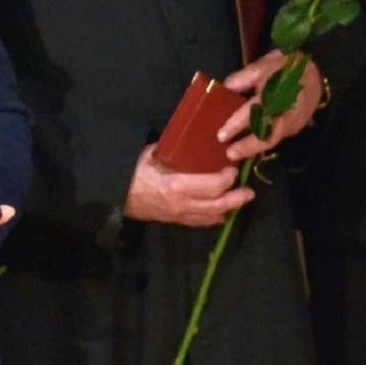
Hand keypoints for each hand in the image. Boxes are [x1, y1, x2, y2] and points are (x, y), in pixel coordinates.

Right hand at [123, 145, 253, 226]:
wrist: (116, 195)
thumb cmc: (132, 172)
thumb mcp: (151, 155)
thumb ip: (174, 152)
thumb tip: (191, 141)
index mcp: (177, 185)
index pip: (214, 186)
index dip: (228, 178)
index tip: (232, 169)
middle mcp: (182, 204)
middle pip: (220, 205)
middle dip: (237, 198)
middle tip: (249, 192)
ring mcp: (179, 215)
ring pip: (213, 217)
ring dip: (228, 209)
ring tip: (238, 201)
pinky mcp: (175, 221)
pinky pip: (200, 223)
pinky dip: (214, 218)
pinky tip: (219, 212)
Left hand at [218, 52, 323, 159]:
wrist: (314, 71)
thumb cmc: (286, 67)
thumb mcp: (265, 64)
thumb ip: (246, 76)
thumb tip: (228, 86)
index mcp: (280, 95)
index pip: (257, 113)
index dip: (239, 125)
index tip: (222, 135)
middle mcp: (289, 112)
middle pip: (270, 134)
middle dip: (249, 146)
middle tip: (230, 154)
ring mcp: (295, 122)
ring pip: (274, 139)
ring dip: (255, 148)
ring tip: (235, 154)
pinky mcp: (296, 127)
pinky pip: (278, 137)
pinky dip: (262, 143)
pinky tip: (247, 147)